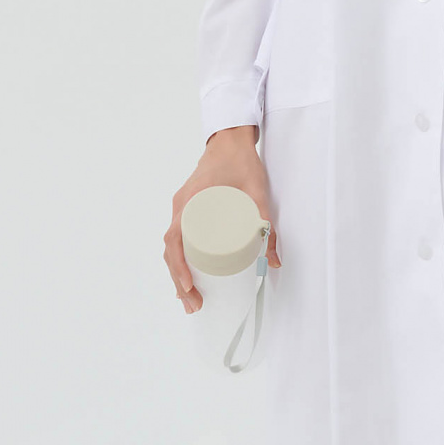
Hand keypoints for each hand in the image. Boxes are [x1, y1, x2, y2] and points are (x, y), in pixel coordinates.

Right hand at [164, 125, 279, 314]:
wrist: (230, 139)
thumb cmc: (241, 162)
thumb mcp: (257, 193)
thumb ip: (267, 226)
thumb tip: (273, 261)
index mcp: (190, 202)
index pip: (174, 240)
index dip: (178, 266)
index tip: (188, 286)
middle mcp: (181, 206)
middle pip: (170, 250)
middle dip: (178, 281)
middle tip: (193, 304)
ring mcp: (182, 207)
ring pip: (172, 246)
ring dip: (177, 273)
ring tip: (189, 298)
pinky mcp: (188, 208)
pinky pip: (177, 237)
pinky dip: (179, 258)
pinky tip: (187, 275)